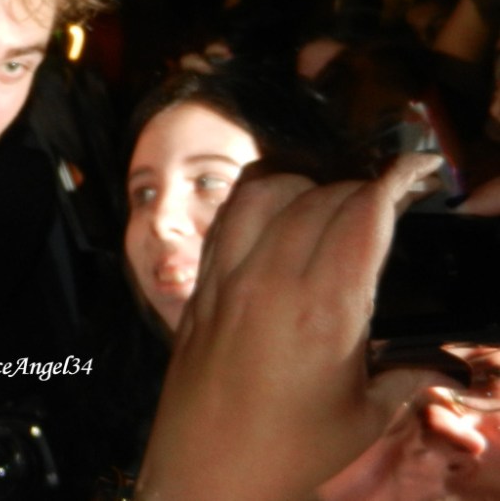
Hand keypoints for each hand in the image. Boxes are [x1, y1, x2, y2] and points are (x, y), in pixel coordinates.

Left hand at [136, 153, 444, 500]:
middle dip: (362, 188)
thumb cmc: (289, 453)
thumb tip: (441, 360)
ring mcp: (227, 278)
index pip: (363, 214)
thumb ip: (409, 373)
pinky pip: (225, 219)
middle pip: (321, 196)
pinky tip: (274, 215)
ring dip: (305, 185)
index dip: (396, 181)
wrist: (206, 476)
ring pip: (264, 192)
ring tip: (329, 202)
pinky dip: (254, 201)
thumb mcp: (365, 416)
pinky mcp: (200, 286)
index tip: (416, 172)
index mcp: (323, 309)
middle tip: (386, 202)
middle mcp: (270, 280)